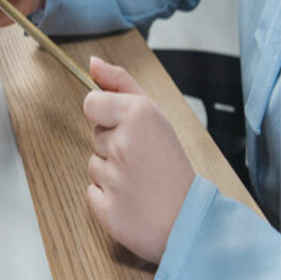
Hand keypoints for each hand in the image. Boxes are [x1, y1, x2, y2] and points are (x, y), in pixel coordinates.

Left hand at [83, 57, 195, 264]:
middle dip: (113, 145)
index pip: (91, 103)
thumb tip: (92, 62)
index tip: (125, 127)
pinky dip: (107, 197)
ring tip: (139, 180)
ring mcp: (113, 177)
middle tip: (142, 159)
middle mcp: (123, 143)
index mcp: (137, 115)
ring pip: (94, 165)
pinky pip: (91, 193)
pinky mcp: (105, 208)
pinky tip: (131, 199)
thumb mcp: (155, 114)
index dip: (106, 115)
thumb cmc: (172, 164)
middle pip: (95, 136)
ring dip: (110, 172)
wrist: (189, 217)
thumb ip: (120, 84)